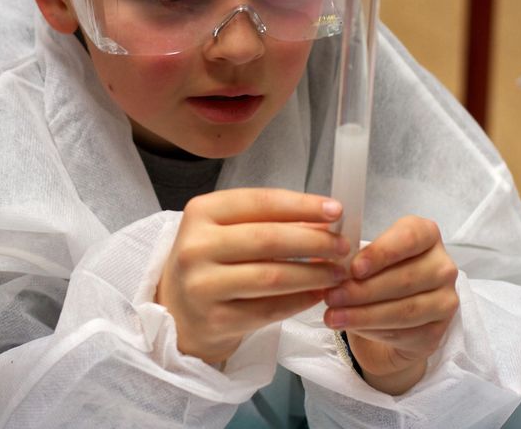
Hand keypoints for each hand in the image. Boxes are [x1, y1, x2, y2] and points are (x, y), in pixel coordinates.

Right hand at [156, 189, 349, 364]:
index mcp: (200, 212)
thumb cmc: (210, 263)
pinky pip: (269, 310)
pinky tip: (317, 294)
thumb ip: (267, 222)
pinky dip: (300, 301)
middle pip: (268, 239)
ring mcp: (202, 284)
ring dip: (313, 274)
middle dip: (314, 241)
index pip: (259, 202)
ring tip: (337, 272)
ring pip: (272, 277)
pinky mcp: (215, 319)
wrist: (177, 312)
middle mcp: (196, 246)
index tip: (336, 210)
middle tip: (343, 246)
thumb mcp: (226, 232)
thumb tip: (324, 220)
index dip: (301, 205)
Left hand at [323, 216, 459, 394]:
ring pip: (405, 310)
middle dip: (362, 290)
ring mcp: (445, 300)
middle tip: (330, 296)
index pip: (409, 237)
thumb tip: (323, 255)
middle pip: (404, 279)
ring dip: (364, 314)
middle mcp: (442, 265)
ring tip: (333, 316)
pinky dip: (374, 331)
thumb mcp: (359, 253)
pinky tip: (351, 327)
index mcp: (425, 234)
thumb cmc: (373, 272)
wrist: (389, 311)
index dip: (381, 253)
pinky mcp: (438, 331)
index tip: (354, 268)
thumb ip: (346, 250)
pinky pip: (405, 332)